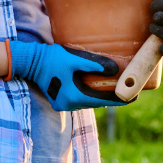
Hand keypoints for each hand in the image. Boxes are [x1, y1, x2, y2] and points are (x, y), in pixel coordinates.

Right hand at [10, 41, 127, 110]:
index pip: (102, 101)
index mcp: (74, 97)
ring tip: (115, 89)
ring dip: (100, 96)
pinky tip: (97, 87)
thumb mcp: (74, 59)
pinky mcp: (59, 99)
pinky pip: (80, 99)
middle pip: (96, 102)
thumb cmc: (51, 58)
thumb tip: (115, 69)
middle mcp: (69, 104)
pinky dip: (90, 94)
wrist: (29, 61)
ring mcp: (63, 104)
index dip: (119, 99)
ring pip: (88, 101)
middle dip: (111, 97)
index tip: (133, 97)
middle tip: (127, 90)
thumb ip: (94, 64)